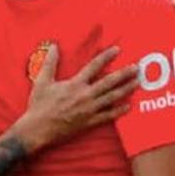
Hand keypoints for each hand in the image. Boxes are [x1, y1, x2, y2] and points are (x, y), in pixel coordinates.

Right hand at [15, 45, 138, 152]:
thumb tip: (54, 46)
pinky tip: (129, 106)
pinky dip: (119, 111)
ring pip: (112, 97)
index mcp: (74, 84)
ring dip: (126, 89)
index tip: (117, 49)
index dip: (106, 56)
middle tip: (136, 67)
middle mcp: (85, 95)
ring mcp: (89, 109)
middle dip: (124, 73)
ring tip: (137, 83)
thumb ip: (50, 63)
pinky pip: (108, 116)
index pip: (94, 66)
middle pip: (109, 82)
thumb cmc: (38, 105)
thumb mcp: (42, 82)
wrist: (37, 129)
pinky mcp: (89, 122)